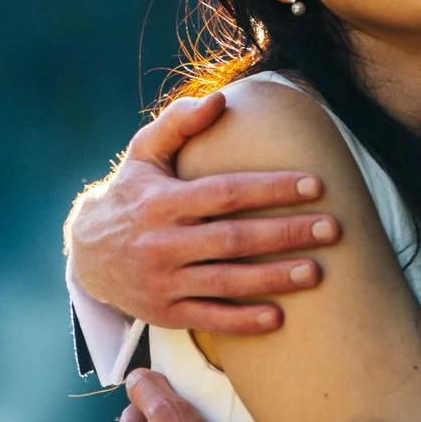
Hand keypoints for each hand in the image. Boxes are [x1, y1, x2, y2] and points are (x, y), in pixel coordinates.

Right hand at [66, 91, 339, 334]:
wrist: (87, 254)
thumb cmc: (131, 193)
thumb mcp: (144, 153)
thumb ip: (179, 122)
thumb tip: (220, 100)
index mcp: (161, 201)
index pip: (225, 193)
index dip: (271, 188)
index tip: (315, 184)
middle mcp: (161, 242)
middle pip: (235, 239)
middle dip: (287, 233)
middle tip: (333, 228)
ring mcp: (163, 281)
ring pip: (227, 282)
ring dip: (275, 279)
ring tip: (317, 272)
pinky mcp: (165, 313)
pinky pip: (210, 320)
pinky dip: (244, 321)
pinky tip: (279, 317)